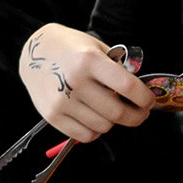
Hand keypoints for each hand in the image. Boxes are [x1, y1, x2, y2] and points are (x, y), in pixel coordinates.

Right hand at [19, 23, 153, 140]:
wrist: (34, 53)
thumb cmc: (71, 49)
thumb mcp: (96, 47)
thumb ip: (117, 68)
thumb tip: (139, 92)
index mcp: (89, 60)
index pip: (127, 86)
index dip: (144, 98)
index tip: (149, 101)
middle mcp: (75, 82)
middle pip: (117, 112)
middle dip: (136, 116)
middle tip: (140, 113)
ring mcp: (62, 101)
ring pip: (103, 127)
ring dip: (113, 122)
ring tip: (112, 111)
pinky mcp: (52, 116)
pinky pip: (85, 135)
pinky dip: (95, 131)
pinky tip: (95, 117)